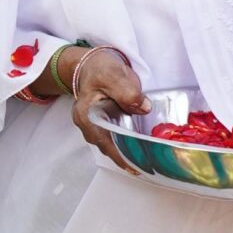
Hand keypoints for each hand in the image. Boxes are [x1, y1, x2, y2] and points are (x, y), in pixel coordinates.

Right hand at [72, 46, 147, 169]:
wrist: (91, 63)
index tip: (136, 168)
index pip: (104, 142)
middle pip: (106, 147)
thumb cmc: (100, 69)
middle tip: (146, 166)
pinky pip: (111, 137)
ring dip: (125, 151)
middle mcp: (86, 123)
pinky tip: (137, 144)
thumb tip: (144, 108)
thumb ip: (128, 92)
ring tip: (144, 159)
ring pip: (109, 143)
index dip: (121, 157)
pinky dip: (124, 142)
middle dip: (125, 157)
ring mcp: (91, 124)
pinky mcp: (100, 122)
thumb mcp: (114, 75)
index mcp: (86, 115)